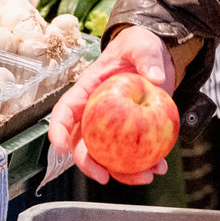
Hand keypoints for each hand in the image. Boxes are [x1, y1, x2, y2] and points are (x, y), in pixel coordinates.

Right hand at [49, 25, 173, 184]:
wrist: (158, 58)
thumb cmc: (139, 47)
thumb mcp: (142, 44)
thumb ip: (147, 57)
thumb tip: (156, 77)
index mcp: (88, 91)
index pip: (64, 111)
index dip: (58, 130)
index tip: (60, 147)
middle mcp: (95, 114)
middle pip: (82, 143)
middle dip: (88, 164)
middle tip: (103, 176)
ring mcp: (113, 127)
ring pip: (107, 156)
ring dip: (121, 172)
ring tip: (145, 176)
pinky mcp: (132, 134)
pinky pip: (132, 155)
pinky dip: (144, 165)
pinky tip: (160, 167)